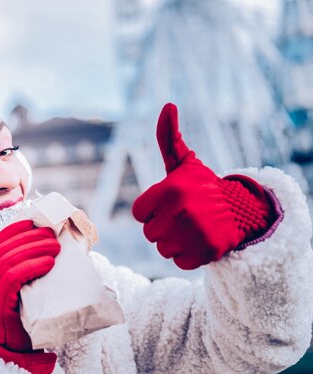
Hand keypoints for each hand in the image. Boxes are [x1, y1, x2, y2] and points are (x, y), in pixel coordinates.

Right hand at [0, 220, 59, 373]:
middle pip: (6, 248)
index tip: (32, 222)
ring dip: (36, 249)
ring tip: (55, 247)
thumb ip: (17, 271)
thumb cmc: (17, 318)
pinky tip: (48, 263)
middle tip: (52, 235)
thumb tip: (41, 248)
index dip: (14, 229)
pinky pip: (15, 276)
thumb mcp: (12, 291)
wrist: (9, 350)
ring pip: (11, 259)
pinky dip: (33, 266)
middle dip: (31, 237)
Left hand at [131, 103, 274, 269]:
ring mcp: (194, 234)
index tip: (168, 203)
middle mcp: (181, 211)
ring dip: (174, 242)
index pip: (138, 213)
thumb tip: (168, 105)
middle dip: (162, 226)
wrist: (241, 210)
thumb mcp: (184, 163)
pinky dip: (189, 256)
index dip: (151, 209)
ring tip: (192, 228)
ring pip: (163, 249)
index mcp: (170, 189)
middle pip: (149, 233)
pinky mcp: (206, 253)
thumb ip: (168, 138)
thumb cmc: (202, 187)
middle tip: (183, 216)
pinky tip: (201, 241)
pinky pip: (180, 261)